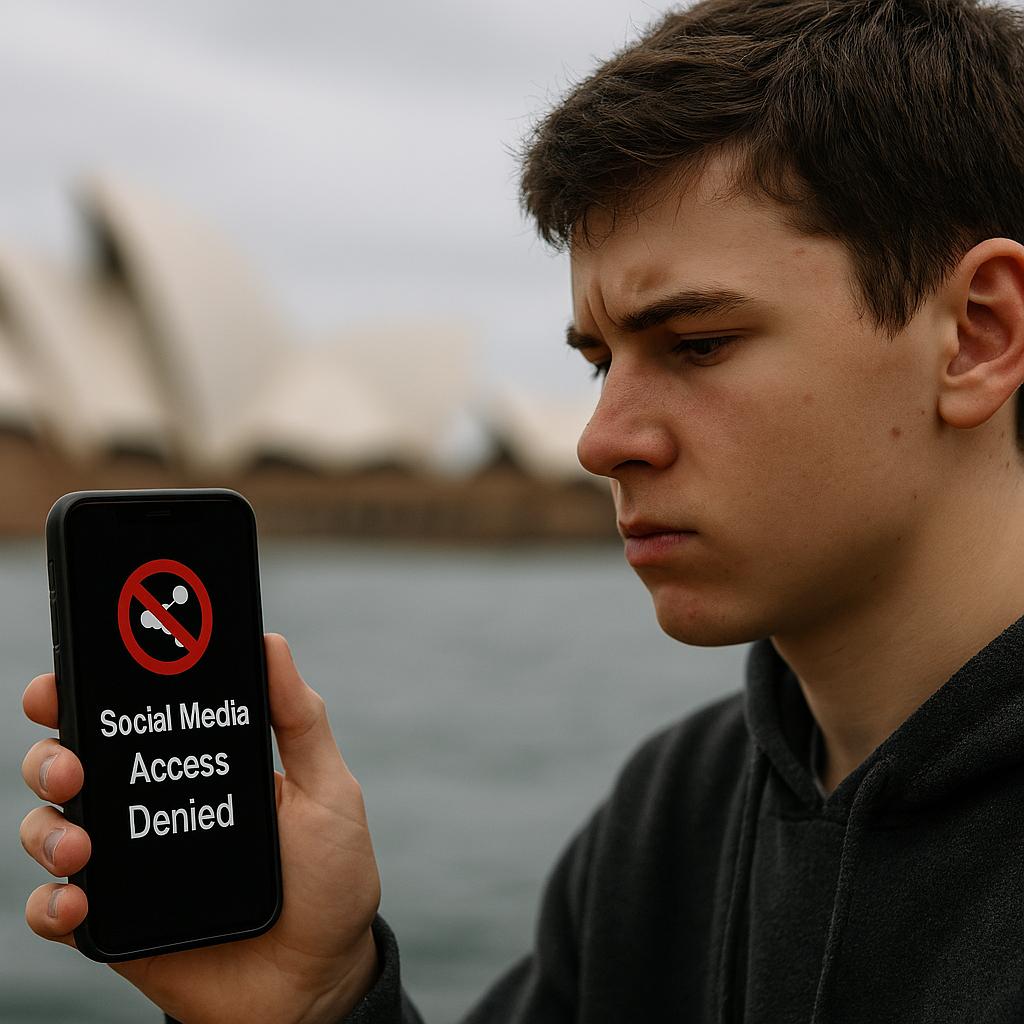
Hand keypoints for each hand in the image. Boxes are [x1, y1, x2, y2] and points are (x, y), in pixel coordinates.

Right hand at [20, 633, 381, 1023]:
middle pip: (75, 760)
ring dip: (47, 825)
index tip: (73, 671)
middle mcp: (153, 806)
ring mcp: (129, 866)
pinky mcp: (114, 925)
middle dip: (53, 751)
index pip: (133, 714)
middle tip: (73, 762)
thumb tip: (272, 643)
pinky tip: (77, 902)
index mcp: (198, 764)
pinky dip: (51, 903)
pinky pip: (55, 909)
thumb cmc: (329, 878)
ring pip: (52, 826)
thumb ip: (300, 720)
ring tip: (81, 843)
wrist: (318, 980)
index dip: (92, 687)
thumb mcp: (327, 789)